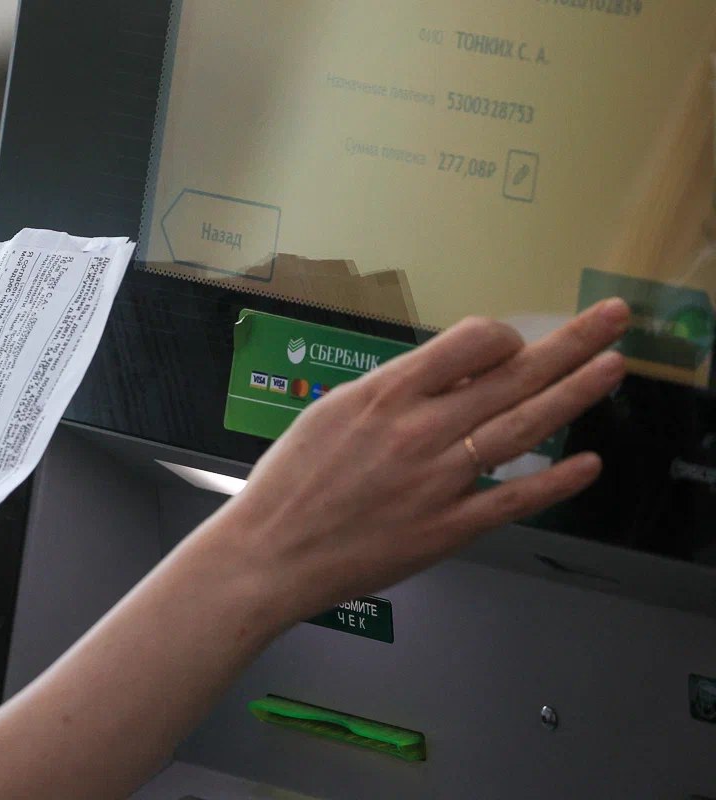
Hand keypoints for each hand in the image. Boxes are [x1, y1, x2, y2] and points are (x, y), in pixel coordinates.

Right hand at [223, 298, 628, 623]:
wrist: (269, 553)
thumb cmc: (289, 482)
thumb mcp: (330, 412)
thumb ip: (391, 392)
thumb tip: (446, 375)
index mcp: (385, 394)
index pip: (471, 342)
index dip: (503, 336)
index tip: (513, 343)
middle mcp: (419, 430)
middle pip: (513, 377)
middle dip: (572, 342)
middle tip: (616, 317)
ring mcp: (437, 481)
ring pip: (523, 429)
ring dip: (576, 395)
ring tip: (616, 366)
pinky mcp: (445, 529)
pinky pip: (511, 500)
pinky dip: (554, 482)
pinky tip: (587, 464)